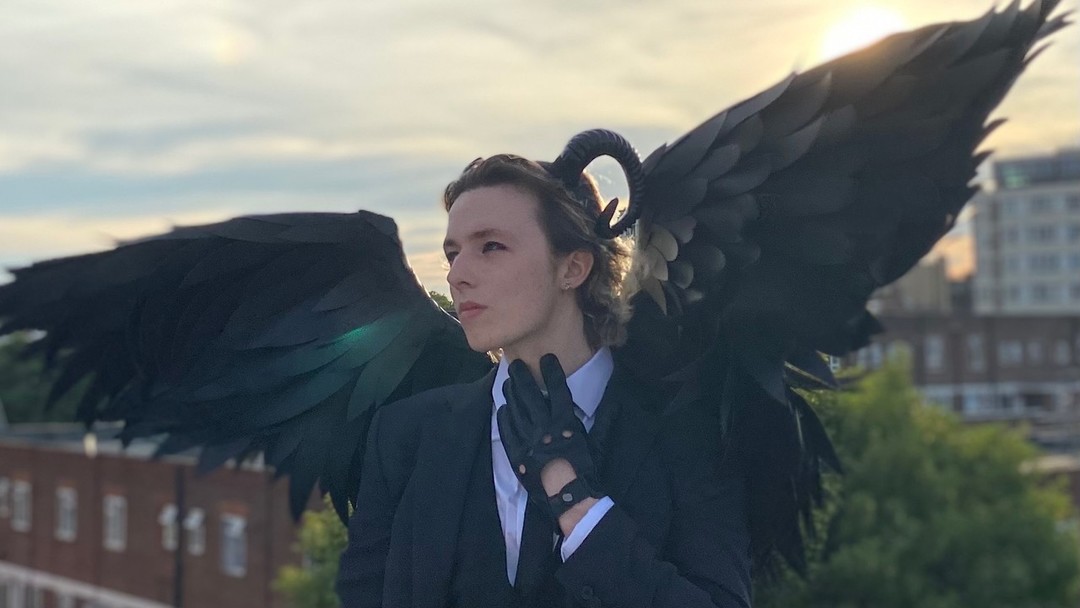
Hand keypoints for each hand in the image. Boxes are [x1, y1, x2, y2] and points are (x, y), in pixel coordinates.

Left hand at [497, 354, 600, 518]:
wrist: (567, 496)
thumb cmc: (584, 470)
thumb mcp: (594, 442)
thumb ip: (598, 421)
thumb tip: (614, 403)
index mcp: (565, 422)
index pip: (558, 390)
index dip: (552, 372)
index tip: (547, 358)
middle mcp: (544, 427)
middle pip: (530, 395)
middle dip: (522, 377)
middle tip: (515, 364)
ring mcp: (528, 440)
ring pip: (516, 410)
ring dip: (511, 394)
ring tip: (507, 382)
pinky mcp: (516, 454)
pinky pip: (507, 431)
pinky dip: (504, 418)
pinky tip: (502, 408)